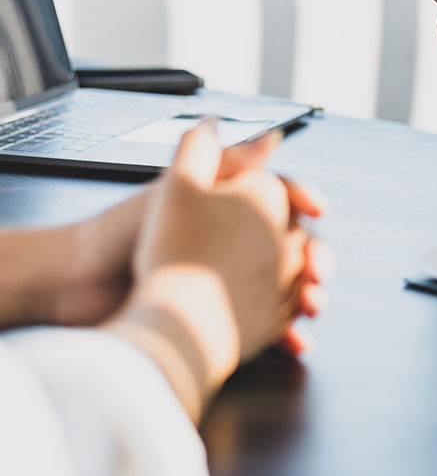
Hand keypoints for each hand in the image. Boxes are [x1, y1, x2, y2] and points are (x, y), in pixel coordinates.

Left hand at [105, 123, 325, 420]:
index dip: (303, 202)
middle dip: (315, 256)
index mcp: (224, 207)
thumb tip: (274, 136)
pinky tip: (296, 339)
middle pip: (292, 245)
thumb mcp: (178, 189)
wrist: (79, 286)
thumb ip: (224, 161)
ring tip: (312, 304)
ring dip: (309, 295)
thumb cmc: (120, 232)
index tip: (318, 211)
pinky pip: (267, 326)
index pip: (280, 198)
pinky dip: (287, 332)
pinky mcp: (223, 320)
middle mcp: (232, 242)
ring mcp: (230, 282)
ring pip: (287, 287)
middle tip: (317, 270)